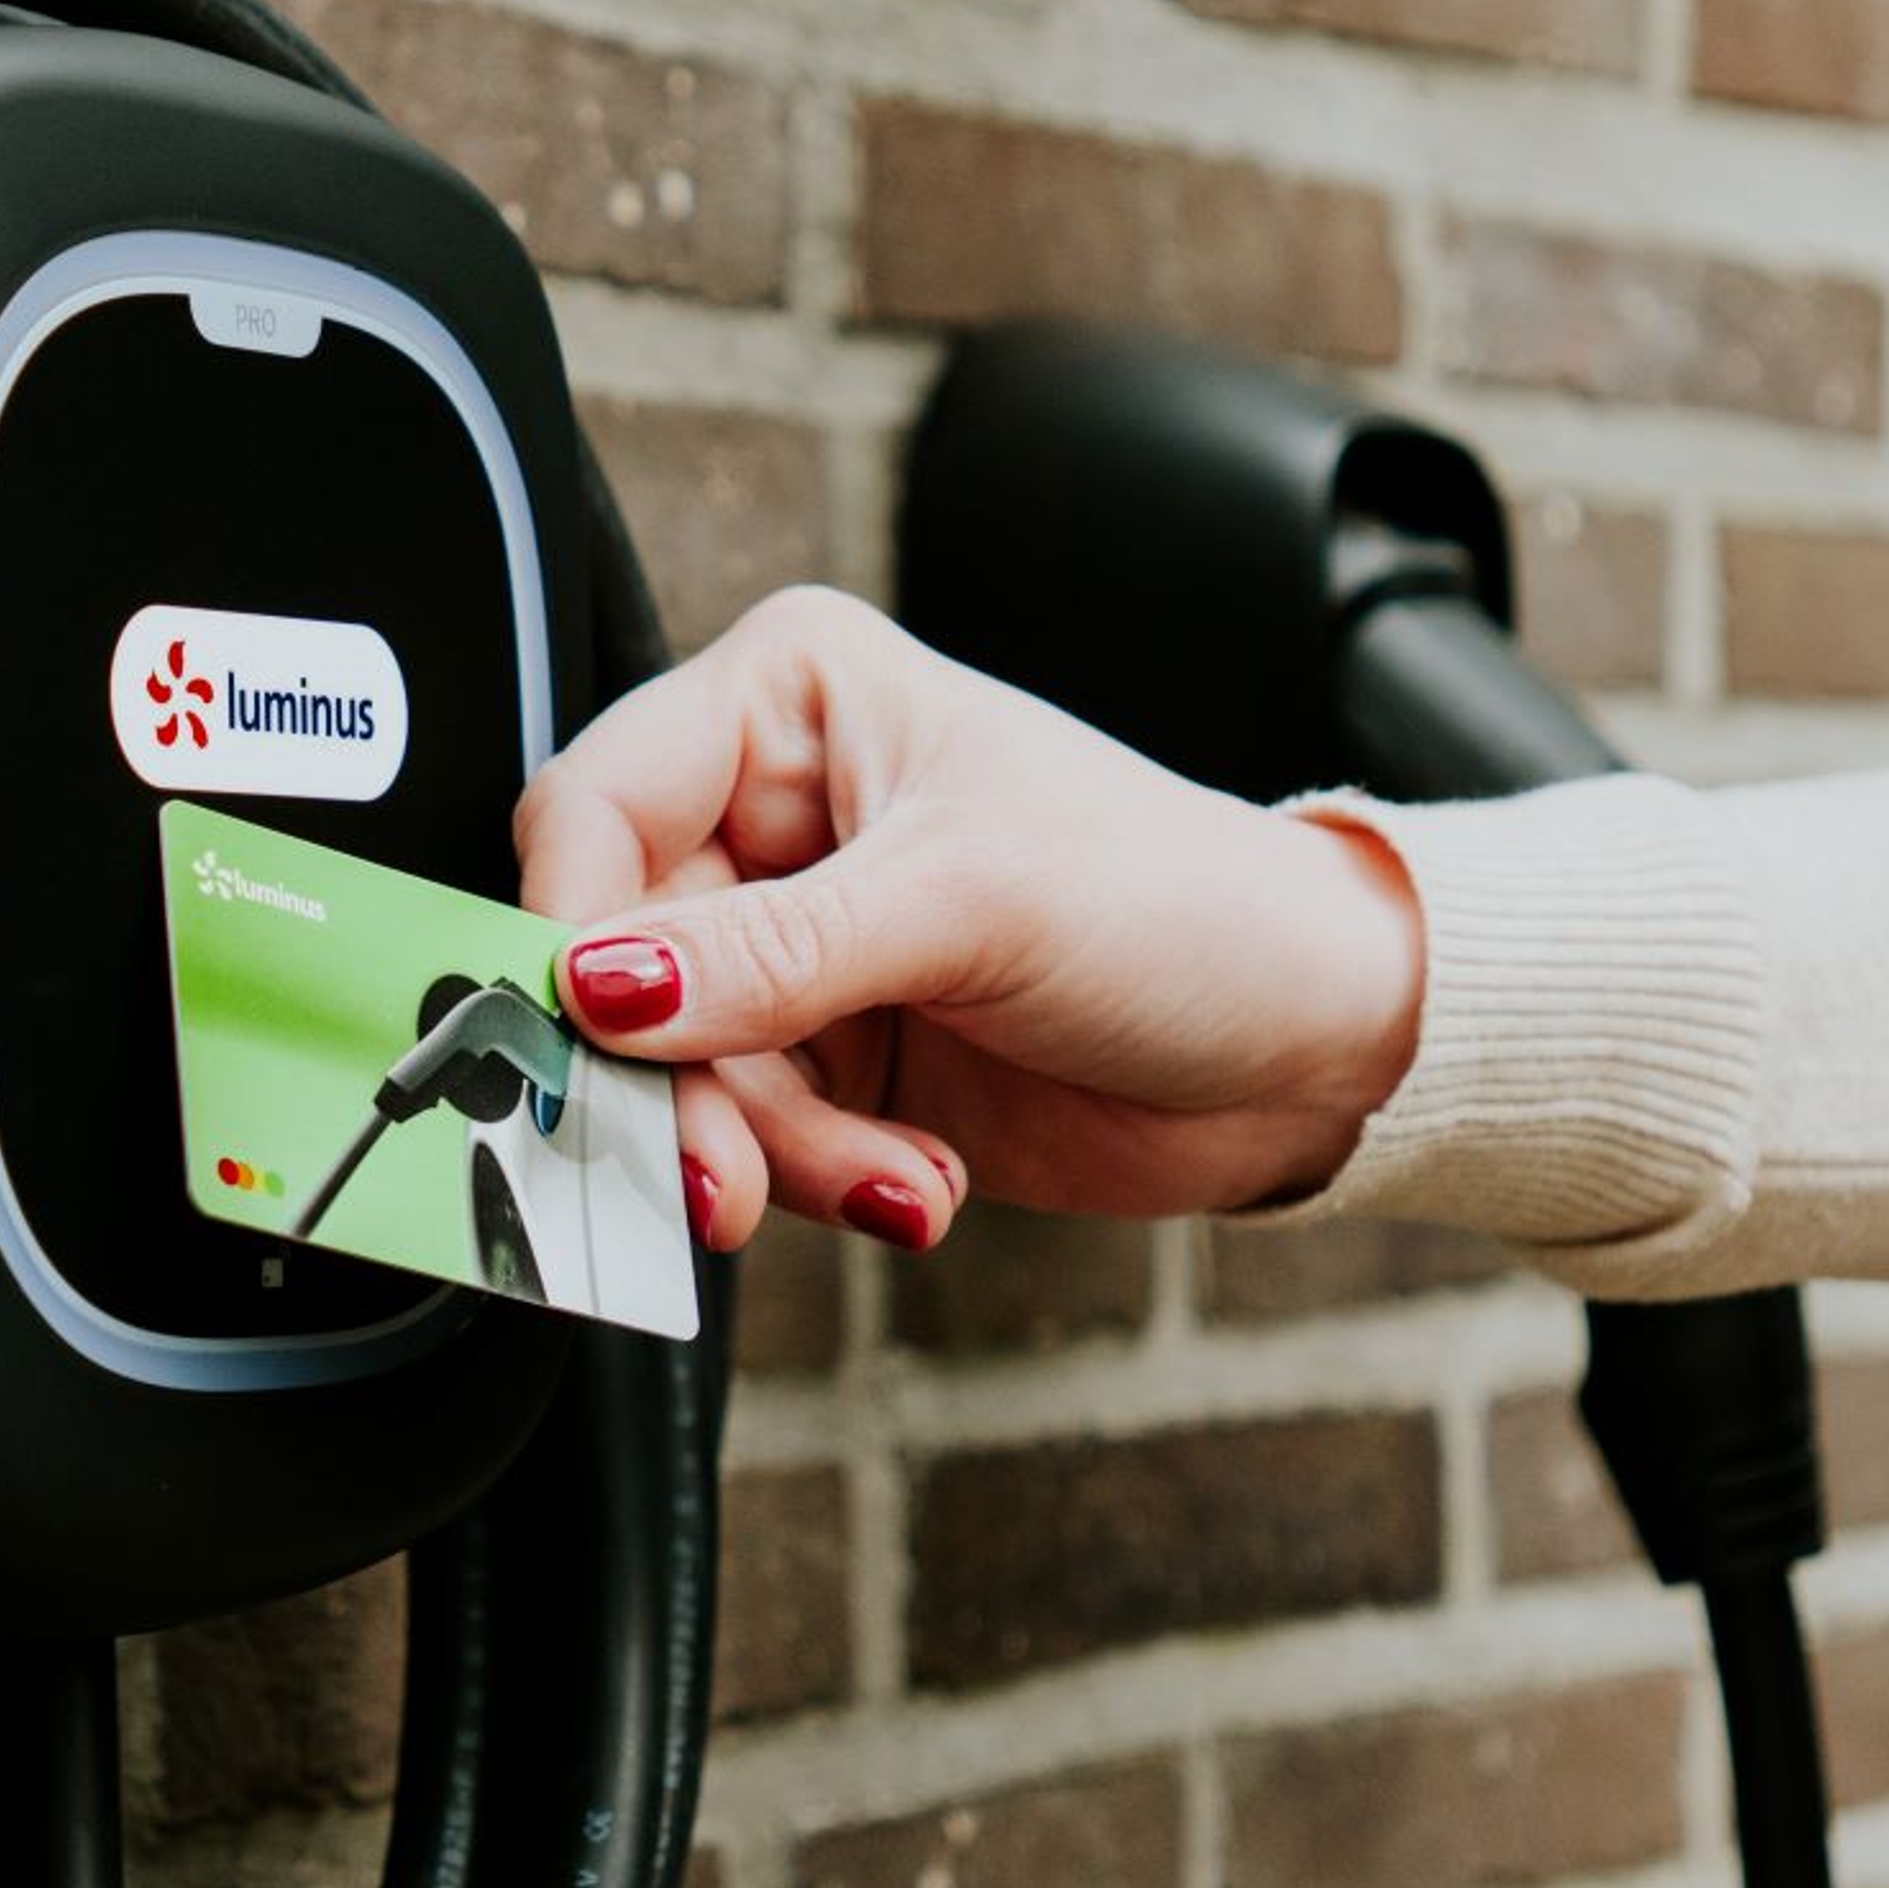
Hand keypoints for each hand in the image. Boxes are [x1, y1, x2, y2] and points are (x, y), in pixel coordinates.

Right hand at [515, 587, 1425, 1252]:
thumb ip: (770, 954)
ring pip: (676, 1073)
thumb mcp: (970, 904)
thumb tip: (599, 985)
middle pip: (617, 966)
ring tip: (890, 1184)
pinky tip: (919, 1184)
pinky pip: (747, 1140)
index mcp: (791, 702)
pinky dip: (821, 1183)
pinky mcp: (825, 1061)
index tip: (592, 1040)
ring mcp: (794, 947)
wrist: (1314, 1047)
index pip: (596, 809)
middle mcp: (773, 815)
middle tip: (723, 1177)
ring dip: (771, 1155)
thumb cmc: (1182, 905)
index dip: (574, 933)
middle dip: (682, 1084)